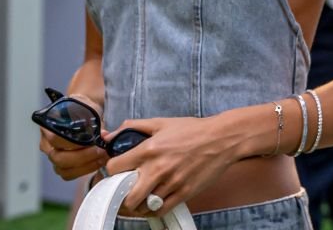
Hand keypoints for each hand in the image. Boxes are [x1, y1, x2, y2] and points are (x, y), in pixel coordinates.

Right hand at [37, 94, 107, 181]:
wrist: (82, 111)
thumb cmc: (83, 109)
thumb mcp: (88, 109)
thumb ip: (93, 121)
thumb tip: (102, 135)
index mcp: (48, 127)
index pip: (55, 140)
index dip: (75, 144)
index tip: (95, 140)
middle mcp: (47, 144)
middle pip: (59, 159)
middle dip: (83, 157)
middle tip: (102, 150)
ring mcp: (53, 156)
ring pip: (64, 170)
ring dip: (86, 166)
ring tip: (104, 156)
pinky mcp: (62, 166)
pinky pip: (70, 174)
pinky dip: (86, 170)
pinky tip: (99, 161)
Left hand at [103, 115, 240, 216]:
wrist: (222, 139)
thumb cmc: (193, 130)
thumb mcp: (162, 123)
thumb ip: (134, 127)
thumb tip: (110, 134)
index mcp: (149, 149)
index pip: (114, 167)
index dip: (111, 170)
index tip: (116, 172)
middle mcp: (158, 168)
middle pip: (126, 196)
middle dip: (121, 195)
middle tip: (124, 191)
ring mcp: (172, 183)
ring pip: (143, 206)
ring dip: (138, 204)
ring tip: (139, 198)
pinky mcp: (184, 193)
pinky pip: (161, 210)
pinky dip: (153, 211)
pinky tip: (152, 204)